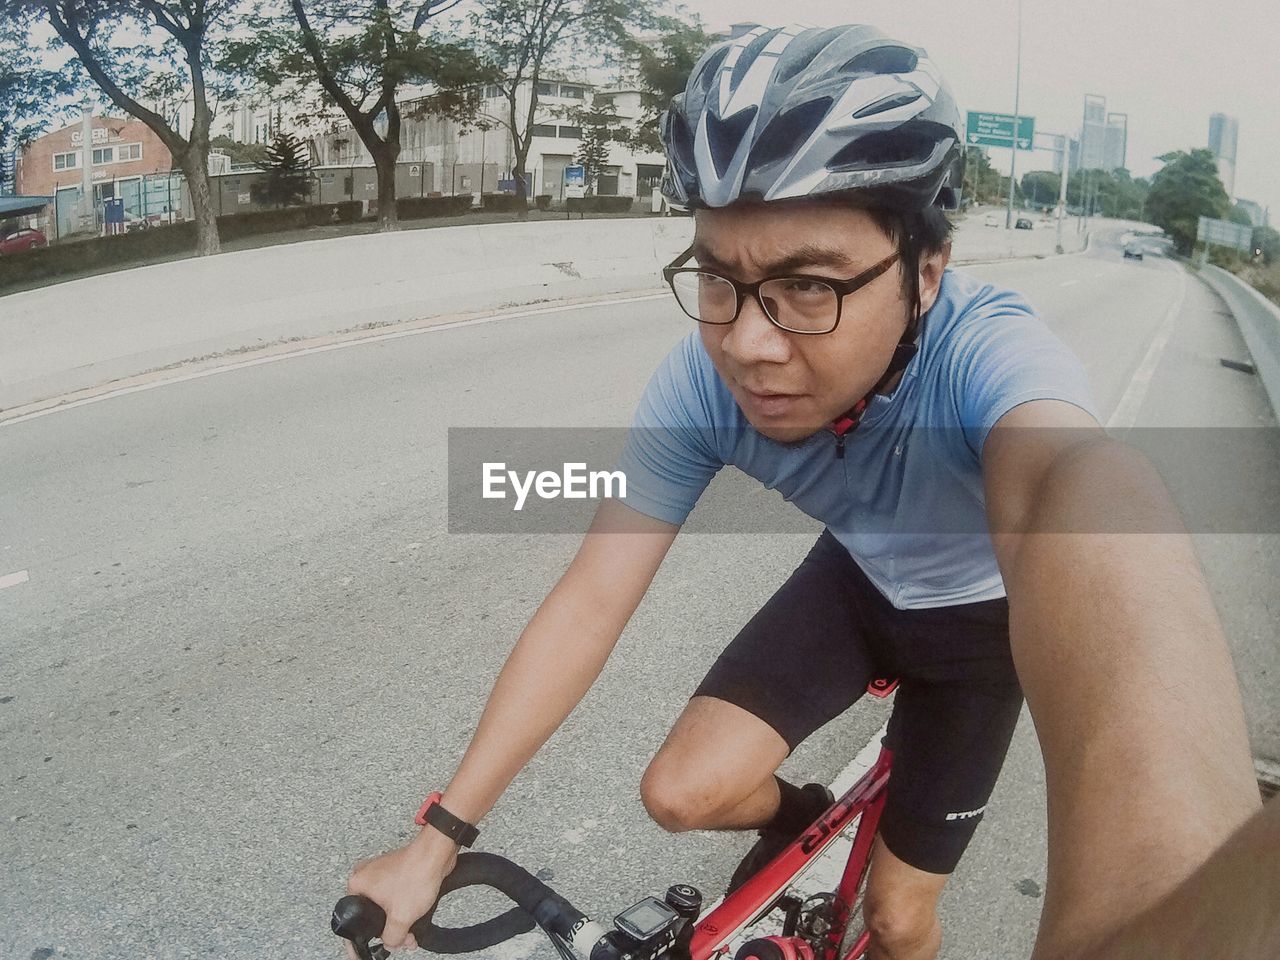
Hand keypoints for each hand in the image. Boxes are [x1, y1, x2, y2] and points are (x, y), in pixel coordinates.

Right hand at [344, 832, 458, 956]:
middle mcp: (366, 876)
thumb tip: (390, 944)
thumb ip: (391, 938)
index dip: (362, 939)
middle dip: (389, 932)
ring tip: (410, 933)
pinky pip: (395, 897)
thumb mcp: (400, 918)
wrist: (437, 855)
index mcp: (357, 884)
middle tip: (401, 940)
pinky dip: (403, 909)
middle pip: (371, 916)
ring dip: (398, 923)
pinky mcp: (396, 872)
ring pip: (385, 907)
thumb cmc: (417, 873)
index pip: (352, 920)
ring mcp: (381, 873)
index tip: (366, 950)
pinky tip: (414, 917)